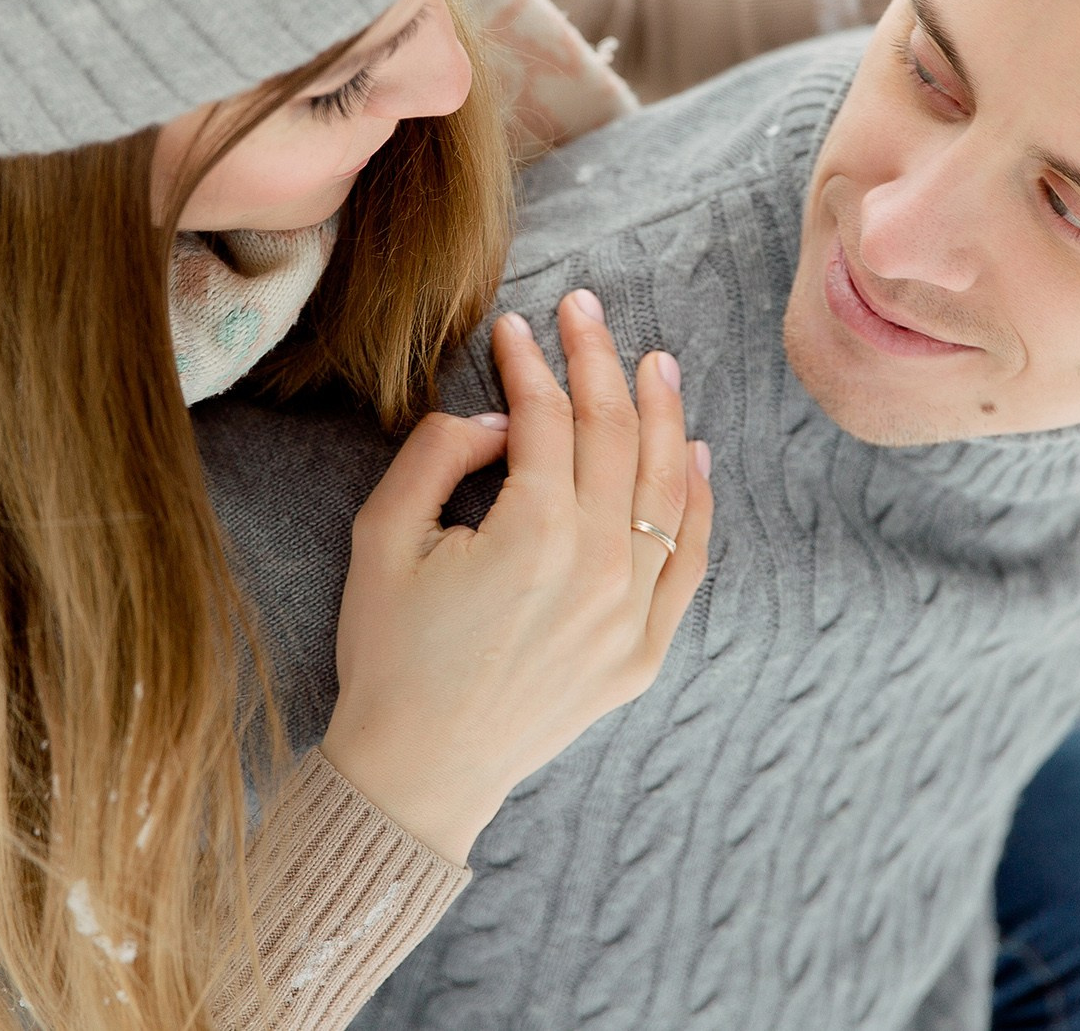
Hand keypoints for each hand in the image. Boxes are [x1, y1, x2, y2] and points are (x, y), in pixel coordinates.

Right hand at [317, 288, 714, 862]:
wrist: (418, 771)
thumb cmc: (389, 655)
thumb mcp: (383, 538)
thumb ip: (435, 456)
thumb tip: (493, 420)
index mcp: (533, 533)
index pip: (547, 418)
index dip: (531, 363)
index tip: (516, 326)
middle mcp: (598, 567)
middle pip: (614, 434)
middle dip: (599, 360)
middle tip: (587, 308)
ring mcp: (630, 613)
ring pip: (665, 487)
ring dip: (662, 413)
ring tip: (654, 361)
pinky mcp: (643, 651)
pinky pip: (688, 559)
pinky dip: (697, 501)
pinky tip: (694, 454)